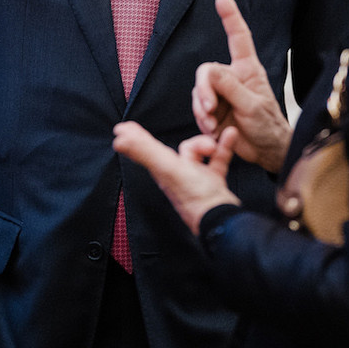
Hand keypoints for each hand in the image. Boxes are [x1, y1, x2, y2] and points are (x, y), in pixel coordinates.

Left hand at [112, 121, 240, 235]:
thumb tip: (118, 139)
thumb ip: (144, 151)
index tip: (122, 128)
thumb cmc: (196, 196)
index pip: (146, 149)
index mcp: (163, 171)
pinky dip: (224, 147)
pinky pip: (218, 160)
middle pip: (182, 150)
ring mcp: (195, 180)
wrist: (222, 219)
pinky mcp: (212, 184)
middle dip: (196, 143)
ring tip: (218, 146)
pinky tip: (229, 135)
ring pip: (200, 154)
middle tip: (207, 146)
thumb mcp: (168, 168)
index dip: (136, 138)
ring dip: (209, 145)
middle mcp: (176, 175)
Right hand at [191, 0, 291, 172]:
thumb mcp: (253, 106)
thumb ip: (231, 87)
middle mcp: (232, 77)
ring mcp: (221, 94)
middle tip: (210, 109)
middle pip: (206, 71)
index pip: (238, 37)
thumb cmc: (267, 126)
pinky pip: (198, 108)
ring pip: (198, 92)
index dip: (230, 16)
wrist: (265, 152)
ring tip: (214, 124)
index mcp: (247, 69)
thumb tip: (210, 73)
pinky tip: (213, 130)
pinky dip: (202, 119)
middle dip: (204, 90)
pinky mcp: (213, 110)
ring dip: (202, 109)